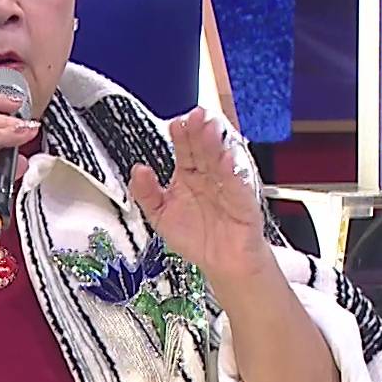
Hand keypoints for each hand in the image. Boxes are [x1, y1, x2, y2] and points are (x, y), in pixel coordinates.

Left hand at [128, 108, 270, 284]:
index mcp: (189, 176)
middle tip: (194, 116)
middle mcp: (208, 176)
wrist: (222, 264)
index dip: (181, 136)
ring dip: (215, 144)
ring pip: (220, 160)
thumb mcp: (160, 216)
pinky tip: (226, 160)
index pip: (184, 150)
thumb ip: (146, 194)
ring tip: (209, 128)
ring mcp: (226, 186)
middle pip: (203, 149)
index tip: (175, 124)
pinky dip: (232, 172)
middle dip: (198, 132)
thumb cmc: (196, 238)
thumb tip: (137, 170)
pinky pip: (237, 184)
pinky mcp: (243, 200)